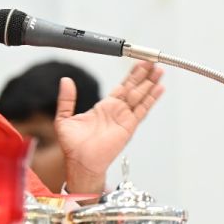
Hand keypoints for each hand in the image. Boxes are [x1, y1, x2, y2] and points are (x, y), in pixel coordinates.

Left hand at [55, 61, 164, 193]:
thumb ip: (66, 99)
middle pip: (134, 88)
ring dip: (150, 83)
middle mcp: (116, 111)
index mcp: (104, 107)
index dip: (131, 75)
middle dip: (143, 75)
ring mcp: (124, 118)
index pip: (121, 87)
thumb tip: (65, 81)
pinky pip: (142, 110)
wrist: (80, 162)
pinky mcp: (129, 126)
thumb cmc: (73, 146)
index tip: (139, 64)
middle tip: (152, 61)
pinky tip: (159, 88)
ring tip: (159, 70)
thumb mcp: (64, 118)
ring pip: (140, 96)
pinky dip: (151, 99)